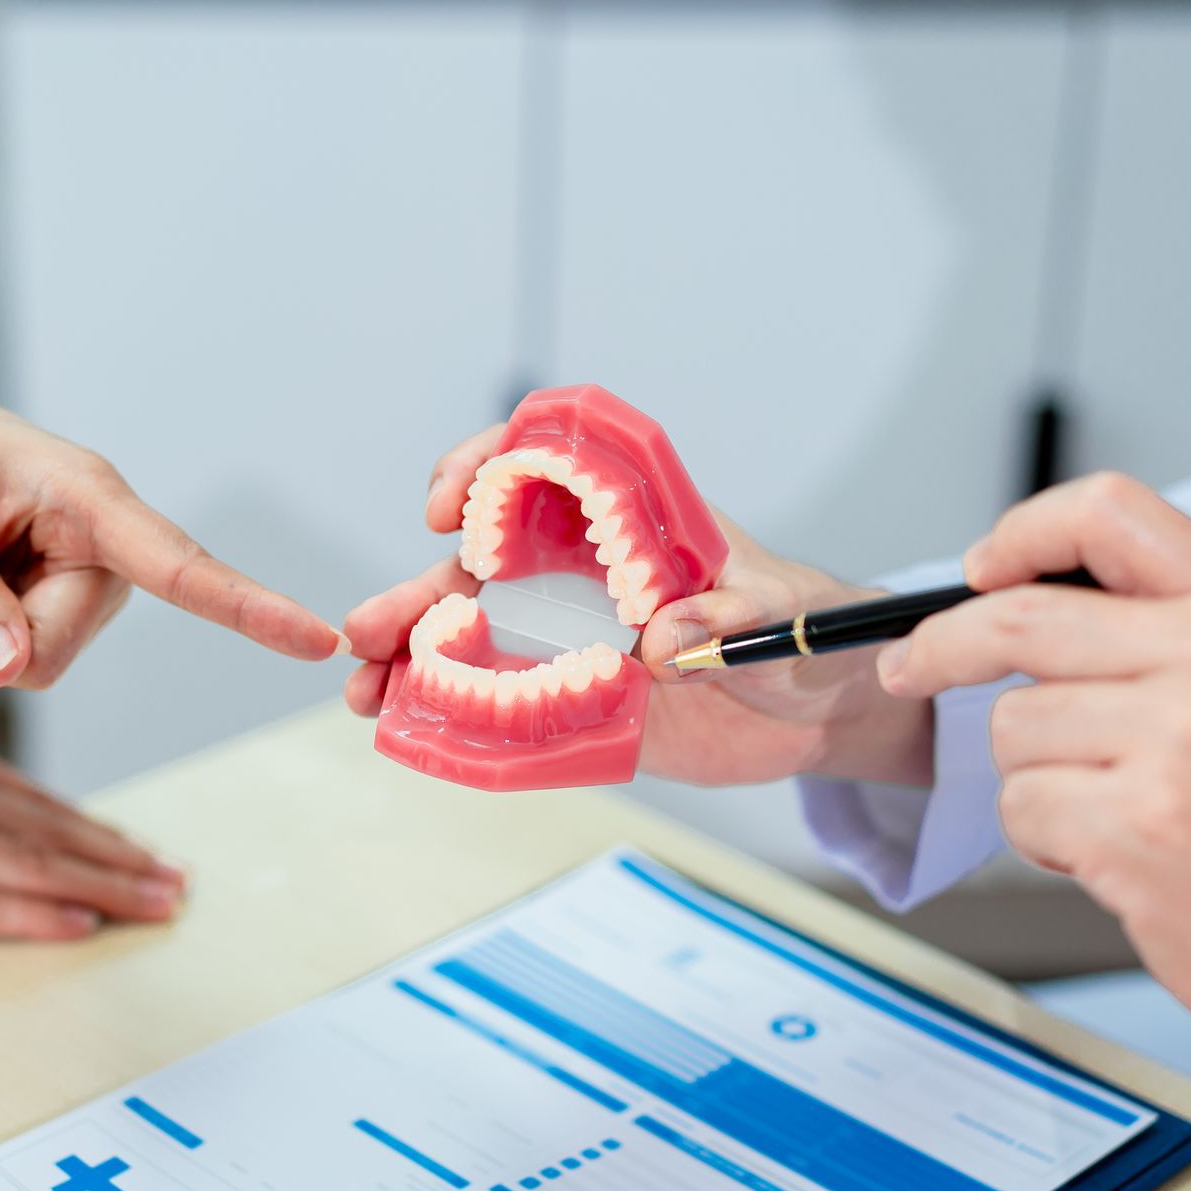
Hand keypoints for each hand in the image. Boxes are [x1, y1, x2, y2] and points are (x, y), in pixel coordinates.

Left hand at [0, 393, 344, 688]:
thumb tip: (7, 674)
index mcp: (92, 500)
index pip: (182, 564)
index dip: (251, 607)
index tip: (320, 640)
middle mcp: (106, 549)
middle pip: (56, 645)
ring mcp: (86, 586)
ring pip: (31, 662)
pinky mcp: (60, 611)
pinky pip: (12, 662)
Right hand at [0, 715, 184, 948]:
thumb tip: (31, 835)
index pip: (33, 796)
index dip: (96, 828)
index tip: (142, 852)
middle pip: (43, 825)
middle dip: (116, 857)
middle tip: (172, 880)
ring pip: (27, 859)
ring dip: (99, 887)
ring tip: (150, 904)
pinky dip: (36, 915)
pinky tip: (80, 923)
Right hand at [342, 426, 933, 786]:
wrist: (827, 711)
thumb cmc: (810, 633)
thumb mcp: (781, 616)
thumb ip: (731, 618)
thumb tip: (667, 636)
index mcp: (629, 517)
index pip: (540, 461)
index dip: (484, 468)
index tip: (447, 507)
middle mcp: (585, 569)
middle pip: (479, 560)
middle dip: (415, 588)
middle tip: (365, 629)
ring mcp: (573, 637)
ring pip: (472, 632)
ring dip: (410, 655)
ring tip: (362, 689)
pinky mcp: (579, 702)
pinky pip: (503, 705)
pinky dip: (450, 715)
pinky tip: (406, 729)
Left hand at [880, 472, 1190, 1088]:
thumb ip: (1155, 625)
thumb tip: (1014, 587)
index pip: (1108, 512)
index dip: (1023, 531)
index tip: (978, 570)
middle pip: (1017, 617)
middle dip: (940, 646)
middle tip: (906, 668)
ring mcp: (1175, 742)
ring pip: (1010, 725)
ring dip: (1033, 775)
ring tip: (1115, 807)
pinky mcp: (1133, 824)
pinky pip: (1019, 804)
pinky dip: (1044, 837)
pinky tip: (1114, 854)